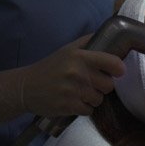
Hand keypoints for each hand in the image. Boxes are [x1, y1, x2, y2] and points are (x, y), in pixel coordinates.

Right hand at [0, 34, 125, 122]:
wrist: (26, 87)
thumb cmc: (50, 67)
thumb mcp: (67, 49)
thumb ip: (88, 42)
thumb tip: (109, 35)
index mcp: (80, 57)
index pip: (113, 63)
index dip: (118, 69)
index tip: (116, 71)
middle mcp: (78, 73)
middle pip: (109, 85)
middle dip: (102, 86)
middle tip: (91, 84)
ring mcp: (73, 91)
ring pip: (99, 99)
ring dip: (92, 98)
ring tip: (80, 93)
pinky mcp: (68, 106)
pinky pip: (89, 110)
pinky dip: (83, 108)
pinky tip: (74, 102)